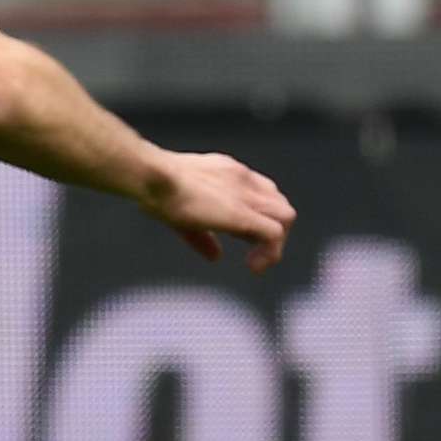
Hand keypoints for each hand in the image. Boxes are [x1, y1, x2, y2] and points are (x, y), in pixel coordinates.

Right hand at [143, 151, 295, 269]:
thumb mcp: (183, 214)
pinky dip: (270, 252)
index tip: (245, 236)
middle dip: (273, 230)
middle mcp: (245, 180)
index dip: (261, 215)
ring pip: (286, 216)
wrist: (154, 177)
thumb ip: (203, 237)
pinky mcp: (243, 214)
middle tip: (253, 251)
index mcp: (230, 173)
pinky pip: (274, 234)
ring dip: (275, 242)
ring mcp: (247, 195)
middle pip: (280, 203)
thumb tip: (216, 256)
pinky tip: (252, 266)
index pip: (264, 192)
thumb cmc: (157, 188)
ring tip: (255, 261)